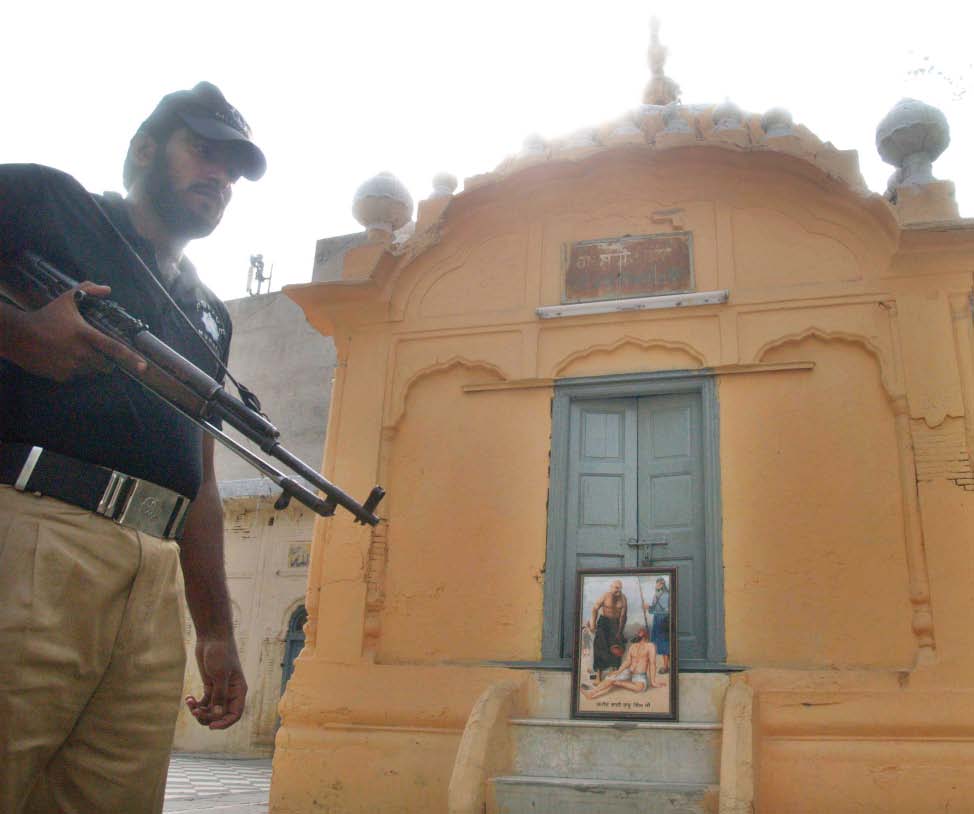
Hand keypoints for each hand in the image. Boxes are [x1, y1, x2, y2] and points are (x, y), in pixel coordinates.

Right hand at [1, 283, 146, 380]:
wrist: (18, 335)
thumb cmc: (45, 316)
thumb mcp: (66, 300)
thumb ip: (87, 291)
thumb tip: (107, 288)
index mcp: (85, 335)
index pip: (113, 347)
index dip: (130, 358)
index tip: (144, 367)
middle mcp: (81, 353)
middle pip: (105, 364)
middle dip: (104, 360)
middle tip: (92, 350)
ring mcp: (71, 366)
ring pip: (91, 372)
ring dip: (89, 366)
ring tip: (74, 353)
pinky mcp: (61, 376)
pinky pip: (76, 377)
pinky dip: (74, 371)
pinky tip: (62, 359)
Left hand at [185, 638, 246, 729]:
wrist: (212, 637)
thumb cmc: (220, 653)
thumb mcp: (219, 675)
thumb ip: (219, 695)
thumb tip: (218, 715)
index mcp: (238, 691)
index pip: (235, 714)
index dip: (224, 723)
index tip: (211, 726)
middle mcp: (230, 693)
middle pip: (221, 715)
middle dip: (207, 717)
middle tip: (195, 712)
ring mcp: (220, 690)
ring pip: (211, 710)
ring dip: (200, 712)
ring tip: (191, 705)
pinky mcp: (210, 686)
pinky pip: (204, 702)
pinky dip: (196, 704)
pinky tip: (188, 698)